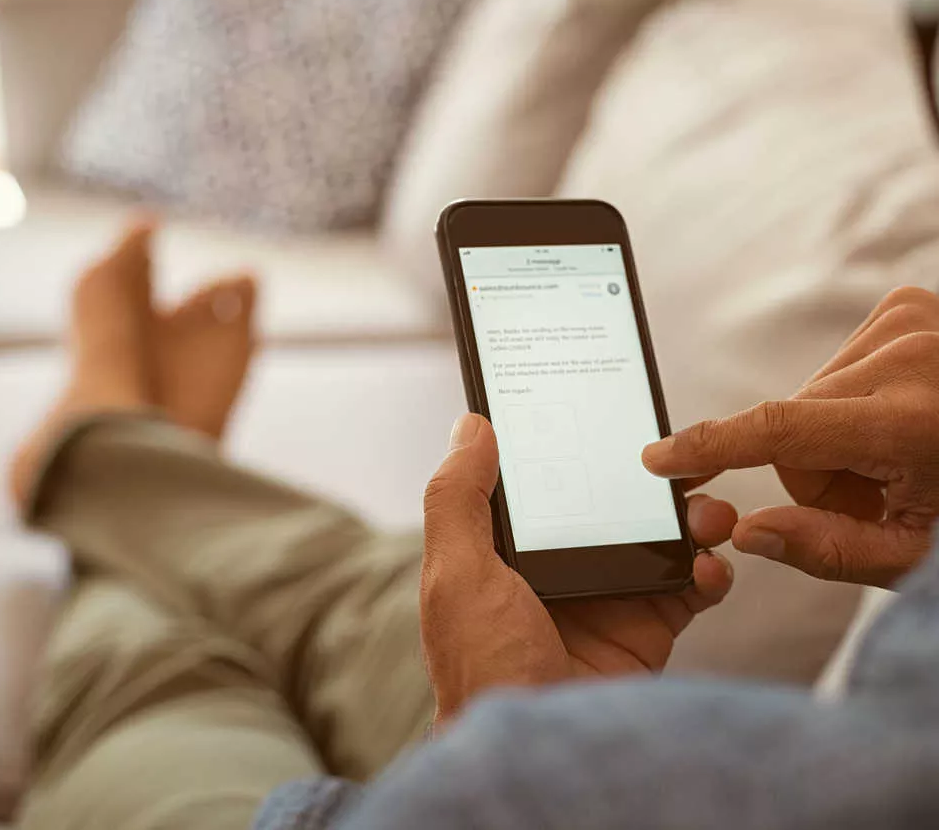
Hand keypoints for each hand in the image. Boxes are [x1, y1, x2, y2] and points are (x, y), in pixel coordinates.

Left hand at [421, 414, 734, 727]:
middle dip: (654, 479)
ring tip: (708, 512)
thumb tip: (471, 426)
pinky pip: (690, 588)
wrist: (538, 755)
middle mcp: (563, 566)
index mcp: (512, 548)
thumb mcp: (457, 573)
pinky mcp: (647, 630)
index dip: (581, 447)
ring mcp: (609, 597)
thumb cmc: (483, 665)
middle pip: (617, 503)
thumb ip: (459, 498)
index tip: (613, 413)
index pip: (552, 481)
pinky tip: (709, 567)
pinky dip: (710, 572)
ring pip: (661, 537)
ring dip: (693, 517)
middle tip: (684, 461)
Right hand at [643, 286, 938, 587]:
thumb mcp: (916, 556)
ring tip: (898, 453)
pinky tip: (899, 415)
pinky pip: (835, 365)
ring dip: (836, 434)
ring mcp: (910, 322)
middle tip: (878, 490)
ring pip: (809, 397)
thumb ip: (825, 549)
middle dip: (817, 469)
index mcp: (913, 422)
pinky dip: (853, 399)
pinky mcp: (906, 307)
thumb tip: (747, 532)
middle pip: (792, 425)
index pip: (779, 430)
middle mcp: (909, 357)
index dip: (710, 446)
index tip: (660, 457)